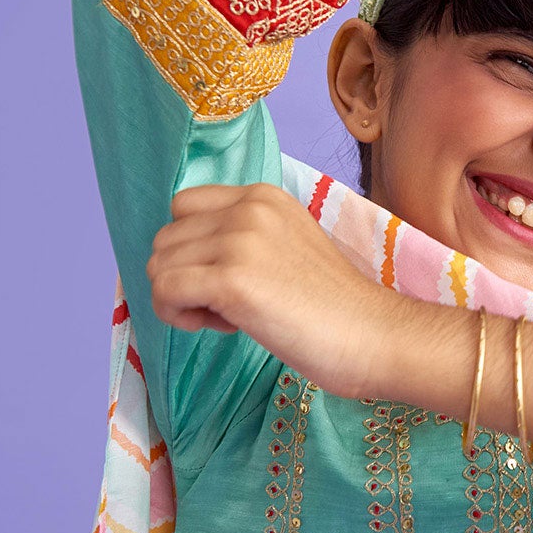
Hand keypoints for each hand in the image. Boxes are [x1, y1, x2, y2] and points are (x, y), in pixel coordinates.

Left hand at [146, 182, 396, 396]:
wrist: (373, 335)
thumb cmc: (332, 307)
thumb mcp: (286, 246)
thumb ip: (241, 238)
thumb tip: (183, 261)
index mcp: (262, 196)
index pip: (182, 208)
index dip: (191, 249)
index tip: (225, 278)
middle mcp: (248, 208)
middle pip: (165, 240)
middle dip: (184, 278)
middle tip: (228, 306)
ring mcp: (240, 241)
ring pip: (158, 266)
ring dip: (181, 300)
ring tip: (228, 318)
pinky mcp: (232, 279)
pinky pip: (165, 291)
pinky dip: (178, 316)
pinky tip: (221, 327)